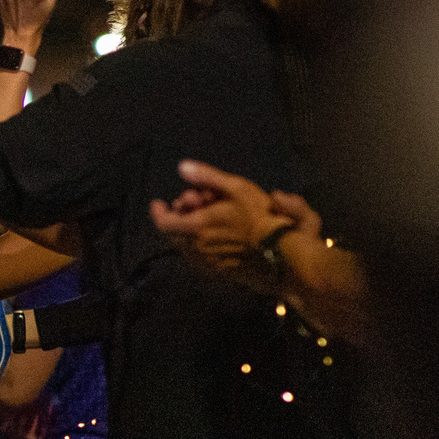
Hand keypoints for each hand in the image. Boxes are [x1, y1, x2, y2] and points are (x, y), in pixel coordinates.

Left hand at [148, 160, 305, 293]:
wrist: (280, 251)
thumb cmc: (260, 215)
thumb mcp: (236, 187)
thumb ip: (206, 176)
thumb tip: (182, 166)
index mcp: (196, 227)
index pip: (163, 223)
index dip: (157, 212)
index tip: (159, 202)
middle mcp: (195, 247)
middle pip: (173, 232)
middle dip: (178, 214)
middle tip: (192, 201)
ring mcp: (205, 262)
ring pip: (184, 244)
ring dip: (188, 228)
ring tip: (205, 214)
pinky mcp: (215, 271)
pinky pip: (197, 255)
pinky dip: (197, 242)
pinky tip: (213, 232)